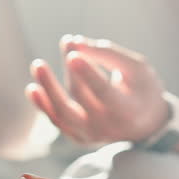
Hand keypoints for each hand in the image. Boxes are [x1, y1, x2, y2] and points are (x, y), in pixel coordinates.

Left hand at [26, 36, 169, 146]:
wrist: (146, 124)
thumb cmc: (142, 88)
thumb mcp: (136, 68)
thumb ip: (108, 54)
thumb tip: (74, 42)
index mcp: (127, 111)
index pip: (104, 92)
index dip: (88, 73)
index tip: (73, 53)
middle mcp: (107, 127)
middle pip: (81, 99)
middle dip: (71, 71)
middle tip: (67, 43)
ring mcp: (91, 135)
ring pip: (64, 113)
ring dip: (48, 90)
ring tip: (38, 65)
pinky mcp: (78, 137)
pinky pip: (57, 121)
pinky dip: (44, 106)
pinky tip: (33, 88)